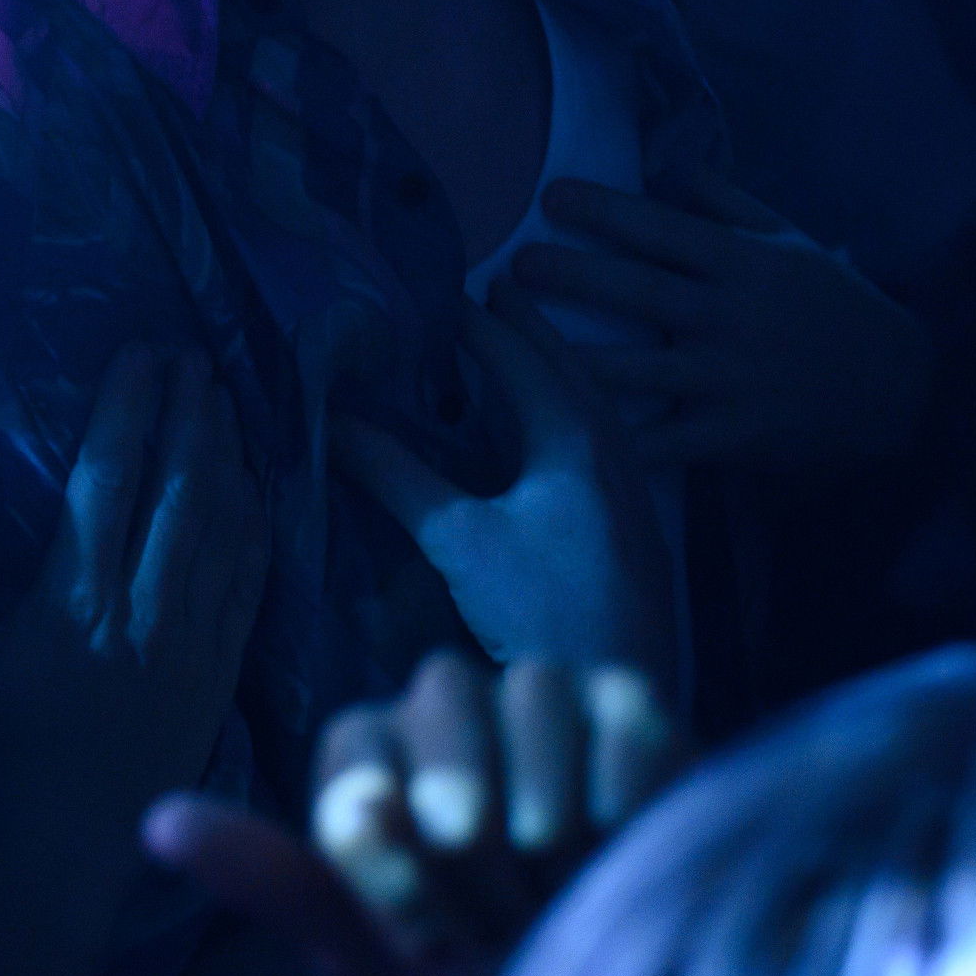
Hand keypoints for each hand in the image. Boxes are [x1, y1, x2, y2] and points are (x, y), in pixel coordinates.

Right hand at [0, 349, 268, 867]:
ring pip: (223, 529)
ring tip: (223, 400)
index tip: (137, 354)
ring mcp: (191, 646)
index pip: (106, 479)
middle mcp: (141, 614)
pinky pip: (249, 586)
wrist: (54, 862)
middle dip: (187, 412)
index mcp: (69, 603)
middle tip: (191, 355)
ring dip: (226, 456)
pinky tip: (257, 489)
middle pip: (178, 489)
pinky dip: (256, 527)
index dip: (126, 409)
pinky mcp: (220, 679)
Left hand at [145, 651, 680, 975]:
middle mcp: (444, 708)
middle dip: (466, 813)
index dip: (385, 839)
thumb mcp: (365, 945)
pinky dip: (620, 785)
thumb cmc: (469, 963)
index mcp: (369, 756)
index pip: (358, 755)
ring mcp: (537, 697)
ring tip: (558, 878)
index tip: (416, 918)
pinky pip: (618, 710)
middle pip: (440, 699)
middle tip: (489, 892)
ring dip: (543, 801)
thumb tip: (159, 823)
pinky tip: (619, 840)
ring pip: (528, 687)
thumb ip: (273, 880)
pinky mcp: (625, 705)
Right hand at [337, 291, 674, 688]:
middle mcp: (616, 453)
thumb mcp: (457, 540)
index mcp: (575, 439)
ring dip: (561, 372)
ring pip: (598, 410)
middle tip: (505, 289)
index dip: (481, 326)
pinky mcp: (640, 532)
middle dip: (535, 330)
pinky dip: (577, 418)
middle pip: (574, 372)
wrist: (619, 686)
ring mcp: (636, 494)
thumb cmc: (540, 609)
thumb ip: (398, 477)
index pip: (522, 361)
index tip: (448, 294)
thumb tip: (335, 422)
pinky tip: (560, 439)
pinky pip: (608, 444)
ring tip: (531, 350)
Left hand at [504, 170, 927, 473]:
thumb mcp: (792, 242)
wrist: (901, 388)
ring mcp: (728, 380)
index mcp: (743, 264)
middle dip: (570, 276)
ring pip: (635, 370)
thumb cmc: (835, 307)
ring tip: (513, 344)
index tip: (551, 197)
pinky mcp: (731, 436)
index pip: (663, 228)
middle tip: (514, 265)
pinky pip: (662, 443)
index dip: (604, 210)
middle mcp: (729, 317)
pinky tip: (562, 434)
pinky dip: (615, 441)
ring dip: (570, 356)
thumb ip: (728, 205)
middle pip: (637, 291)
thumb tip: (668, 165)